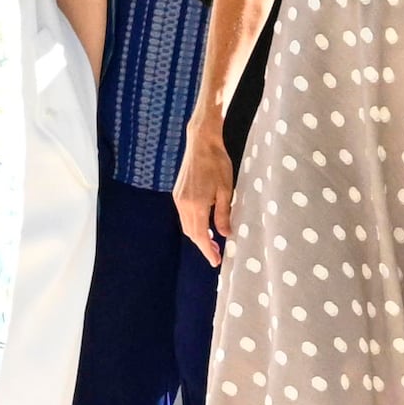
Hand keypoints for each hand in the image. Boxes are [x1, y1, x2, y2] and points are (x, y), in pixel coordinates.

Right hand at [171, 132, 234, 270]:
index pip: (200, 236)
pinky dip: (193, 224)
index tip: (216, 261)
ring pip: (186, 225)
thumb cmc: (217, 163)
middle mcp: (183, 204)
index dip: (207, 250)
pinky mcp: (177, 193)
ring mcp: (178, 198)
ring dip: (197, 234)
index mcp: (196, 205)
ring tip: (212, 240)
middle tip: (216, 253)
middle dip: (202, 245)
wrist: (201, 143)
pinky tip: (204, 223)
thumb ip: (223, 214)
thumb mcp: (225, 190)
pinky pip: (184, 215)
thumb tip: (225, 234)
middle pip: (191, 233)